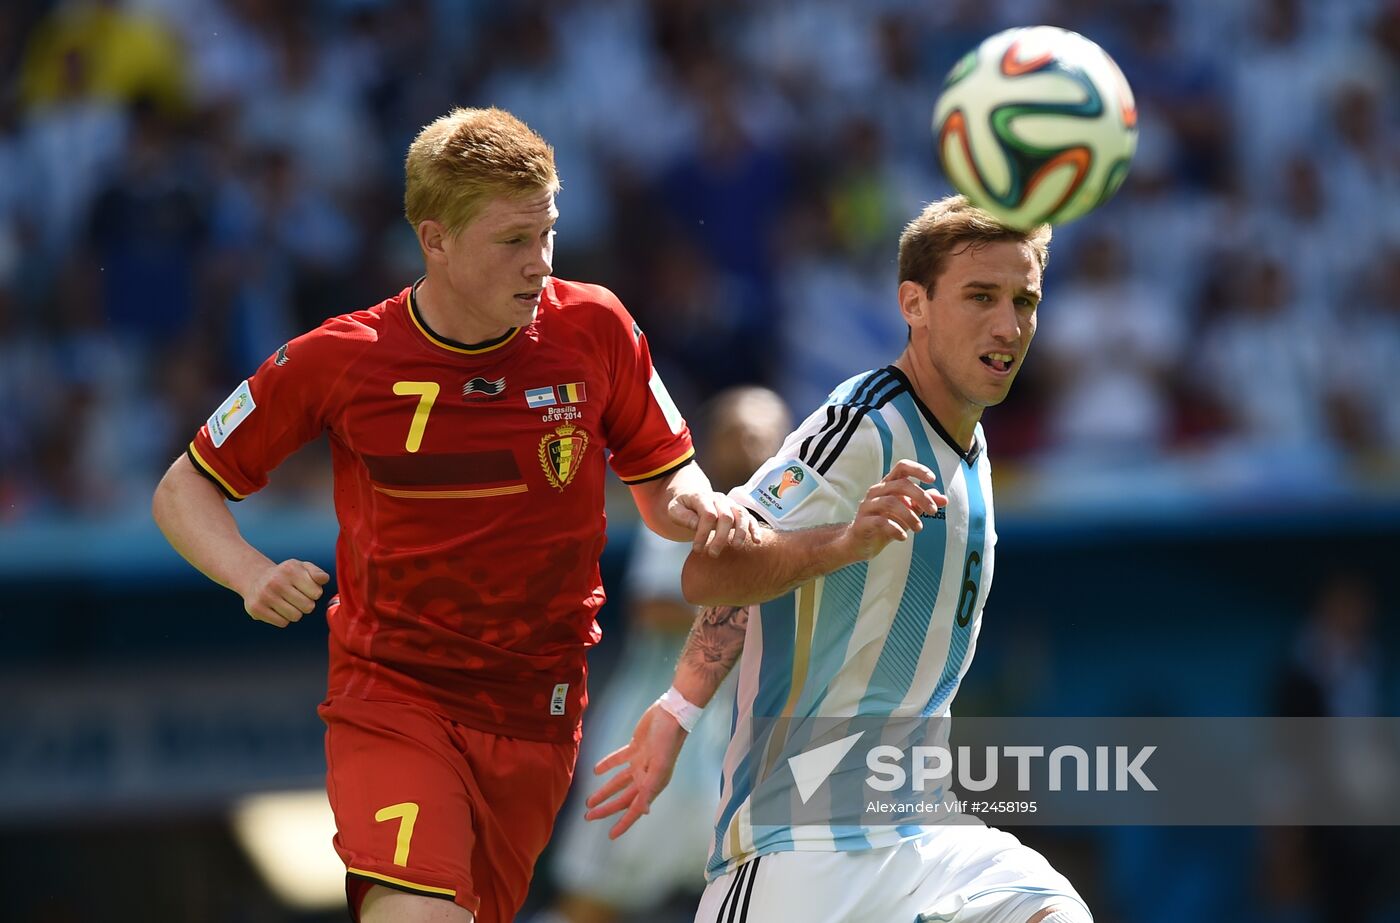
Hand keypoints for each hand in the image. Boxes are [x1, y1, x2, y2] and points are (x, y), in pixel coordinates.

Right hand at [239, 559, 329, 627]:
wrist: (256, 579)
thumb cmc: (286, 575)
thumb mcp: (302, 567)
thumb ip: (317, 573)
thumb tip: (324, 579)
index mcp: (290, 569)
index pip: (317, 593)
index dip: (314, 593)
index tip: (306, 589)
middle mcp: (276, 582)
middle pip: (308, 607)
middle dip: (306, 604)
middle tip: (296, 597)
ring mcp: (265, 595)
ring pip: (295, 616)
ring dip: (295, 612)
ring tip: (287, 602)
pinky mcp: (256, 609)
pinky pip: (282, 623)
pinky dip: (283, 618)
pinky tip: (277, 608)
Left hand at [584, 701, 687, 838]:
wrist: (670, 715)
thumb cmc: (667, 742)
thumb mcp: (660, 768)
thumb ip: (649, 790)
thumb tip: (643, 812)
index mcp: (652, 784)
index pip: (635, 808)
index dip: (624, 823)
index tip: (611, 835)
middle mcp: (646, 776)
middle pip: (622, 798)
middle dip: (606, 808)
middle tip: (589, 816)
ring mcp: (640, 762)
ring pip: (618, 782)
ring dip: (604, 791)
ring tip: (589, 801)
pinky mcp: (635, 748)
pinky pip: (618, 760)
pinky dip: (607, 766)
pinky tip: (596, 770)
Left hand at [668, 490, 760, 556]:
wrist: (693, 497)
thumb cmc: (683, 507)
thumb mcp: (674, 509)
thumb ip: (682, 516)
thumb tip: (696, 525)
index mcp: (702, 497)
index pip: (707, 514)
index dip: (703, 533)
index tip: (697, 549)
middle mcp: (719, 499)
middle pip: (726, 517)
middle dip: (721, 537)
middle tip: (713, 554)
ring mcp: (731, 504)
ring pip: (741, 516)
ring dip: (740, 533)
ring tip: (736, 547)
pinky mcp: (738, 511)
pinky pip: (750, 518)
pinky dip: (755, 529)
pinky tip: (757, 541)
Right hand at [840, 460, 946, 561]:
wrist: (860, 542)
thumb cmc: (885, 522)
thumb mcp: (907, 512)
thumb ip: (922, 504)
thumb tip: (944, 500)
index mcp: (887, 484)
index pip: (902, 467)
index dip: (918, 469)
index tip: (932, 479)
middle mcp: (876, 491)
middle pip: (901, 485)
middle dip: (921, 497)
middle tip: (933, 511)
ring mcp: (867, 506)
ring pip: (891, 503)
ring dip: (910, 516)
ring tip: (919, 528)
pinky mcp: (862, 522)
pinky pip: (880, 521)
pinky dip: (895, 529)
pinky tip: (903, 537)